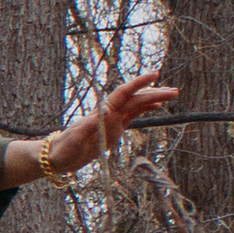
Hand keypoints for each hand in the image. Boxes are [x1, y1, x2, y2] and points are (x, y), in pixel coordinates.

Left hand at [37, 71, 176, 181]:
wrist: (58, 157)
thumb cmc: (65, 148)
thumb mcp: (76, 139)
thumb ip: (89, 126)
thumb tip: (104, 112)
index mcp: (101, 112)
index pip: (123, 93)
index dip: (139, 83)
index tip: (155, 75)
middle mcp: (109, 112)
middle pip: (135, 98)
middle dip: (154, 93)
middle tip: (175, 92)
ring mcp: (113, 120)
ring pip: (137, 105)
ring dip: (153, 99)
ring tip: (172, 95)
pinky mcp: (114, 129)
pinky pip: (133, 115)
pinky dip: (145, 109)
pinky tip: (157, 108)